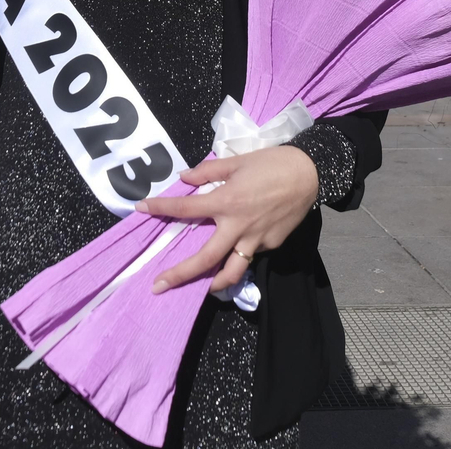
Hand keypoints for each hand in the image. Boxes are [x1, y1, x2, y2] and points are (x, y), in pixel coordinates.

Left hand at [134, 145, 319, 293]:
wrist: (311, 173)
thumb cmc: (272, 163)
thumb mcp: (236, 161)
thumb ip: (207, 171)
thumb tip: (184, 178)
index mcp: (226, 201)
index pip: (186, 208)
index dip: (160, 208)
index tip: (140, 208)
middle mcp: (238, 226)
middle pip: (205, 259)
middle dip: (179, 275)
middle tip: (158, 285)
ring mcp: (256, 240)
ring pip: (232, 271)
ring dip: (212, 283)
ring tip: (198, 288)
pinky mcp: (271, 244)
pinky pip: (249, 254)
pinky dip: (238, 256)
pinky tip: (233, 252)